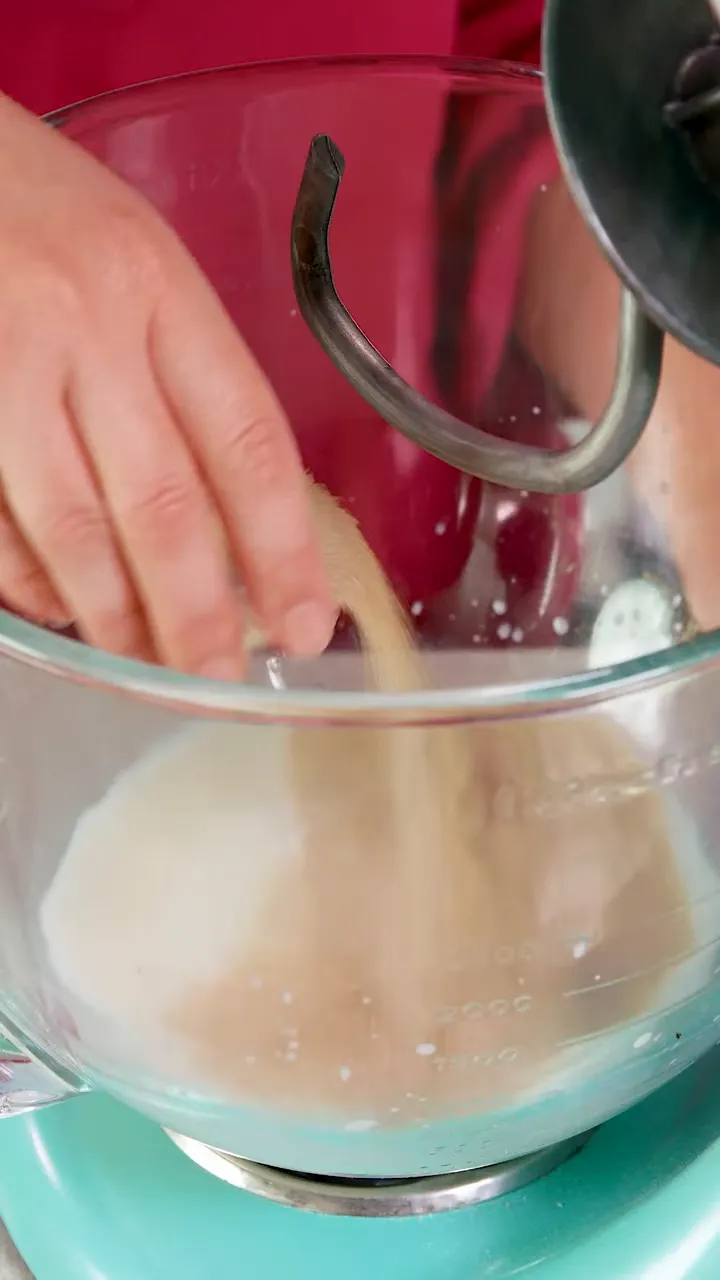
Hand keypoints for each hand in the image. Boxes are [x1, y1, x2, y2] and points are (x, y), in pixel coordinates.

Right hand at [0, 93, 335, 676]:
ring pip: (72, 529)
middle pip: (163, 505)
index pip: (246, 442)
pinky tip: (63, 613)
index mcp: (157, 285)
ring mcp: (1, 362)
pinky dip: (30, 584)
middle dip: (198, 613)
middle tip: (219, 677)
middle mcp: (83, 322)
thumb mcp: (135, 261)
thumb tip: (234, 525)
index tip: (306, 623)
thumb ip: (183, 377)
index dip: (284, 548)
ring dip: (115, 617)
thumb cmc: (36, 209)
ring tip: (147, 666)